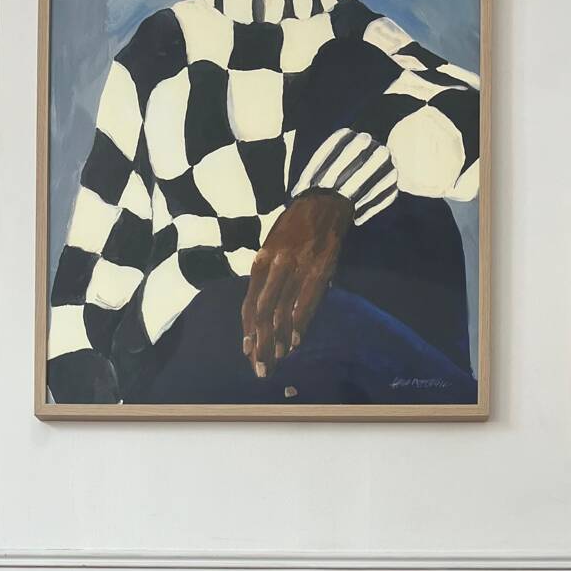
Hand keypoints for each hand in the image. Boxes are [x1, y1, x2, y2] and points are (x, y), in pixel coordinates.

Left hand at [241, 191, 352, 379]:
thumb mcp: (271, 248)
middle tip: (260, 368)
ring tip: (276, 361)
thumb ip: (266, 278)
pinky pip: (306, 303)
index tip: (247, 353)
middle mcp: (275, 266)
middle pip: (263, 313)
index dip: (247, 332)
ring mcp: (297, 268)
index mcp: (261, 261)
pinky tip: (293, 343)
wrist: (323, 202)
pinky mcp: (319, 270)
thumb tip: (262, 313)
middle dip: (260, 344)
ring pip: (282, 312)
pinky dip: (299, 325)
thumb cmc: (295, 228)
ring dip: (278, 341)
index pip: (249, 303)